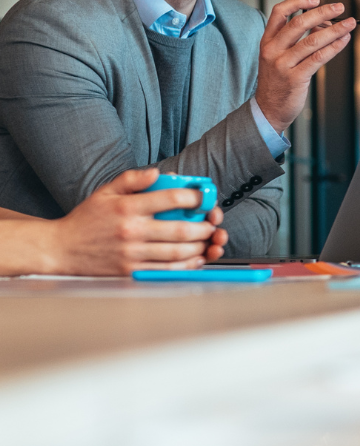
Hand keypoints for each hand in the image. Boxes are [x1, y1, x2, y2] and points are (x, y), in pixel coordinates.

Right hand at [45, 168, 226, 274]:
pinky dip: (186, 265)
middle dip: (204, 226)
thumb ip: (133, 179)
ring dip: (199, 246)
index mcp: (128, 207)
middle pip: (181, 229)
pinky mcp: (130, 272)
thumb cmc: (86, 219)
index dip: (196, 197)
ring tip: (207, 239)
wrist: (61, 249)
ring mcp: (132, 254)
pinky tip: (195, 258)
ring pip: (177, 251)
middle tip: (212, 223)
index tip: (205, 198)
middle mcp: (132, 231)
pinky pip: (166, 270)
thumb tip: (158, 173)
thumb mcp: (106, 191)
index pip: (171, 198)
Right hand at [255, 0, 355, 133]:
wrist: (268, 109)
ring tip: (348, 24)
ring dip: (334, 30)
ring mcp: (283, 64)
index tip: (315, 0)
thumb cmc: (277, 81)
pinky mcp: (296, 78)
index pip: (279, 13)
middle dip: (322, 13)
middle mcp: (273, 50)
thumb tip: (321, 24)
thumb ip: (295, 40)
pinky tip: (343, 41)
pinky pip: (318, 58)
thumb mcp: (278, 56)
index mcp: (267, 41)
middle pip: (299, 23)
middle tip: (339, 8)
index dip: (297, 2)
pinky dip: (334, 47)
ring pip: (312, 41)